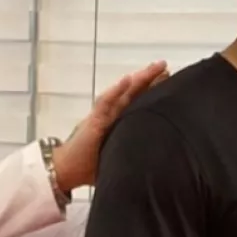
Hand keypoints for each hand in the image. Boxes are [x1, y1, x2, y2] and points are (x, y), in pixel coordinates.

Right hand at [52, 61, 168, 190]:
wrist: (66, 169)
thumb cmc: (89, 164)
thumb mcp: (119, 157)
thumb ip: (135, 153)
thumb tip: (160, 161)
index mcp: (120, 123)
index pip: (140, 102)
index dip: (154, 90)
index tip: (169, 78)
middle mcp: (113, 116)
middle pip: (134, 93)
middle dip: (150, 79)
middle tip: (165, 66)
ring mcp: (103, 117)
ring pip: (123, 94)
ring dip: (137, 80)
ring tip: (151, 69)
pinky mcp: (94, 122)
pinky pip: (105, 104)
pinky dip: (115, 91)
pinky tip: (125, 81)